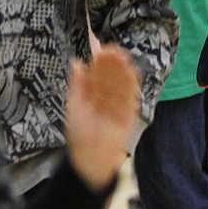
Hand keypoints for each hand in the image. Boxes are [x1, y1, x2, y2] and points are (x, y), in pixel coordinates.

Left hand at [64, 44, 139, 190]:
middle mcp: (106, 98)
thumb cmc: (78, 134)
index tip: (103, 48)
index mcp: (92, 94)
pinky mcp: (128, 116)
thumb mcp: (75, 104)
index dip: (101, 63)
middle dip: (113, 65)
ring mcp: (118, 106)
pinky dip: (131, 87)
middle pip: (111, 78)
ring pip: (121, 86)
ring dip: (123, 73)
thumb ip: (77, 83)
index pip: (98, 75)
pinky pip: (129, 99)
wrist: (89, 160)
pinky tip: (132, 73)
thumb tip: (76, 61)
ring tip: (124, 58)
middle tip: (115, 51)